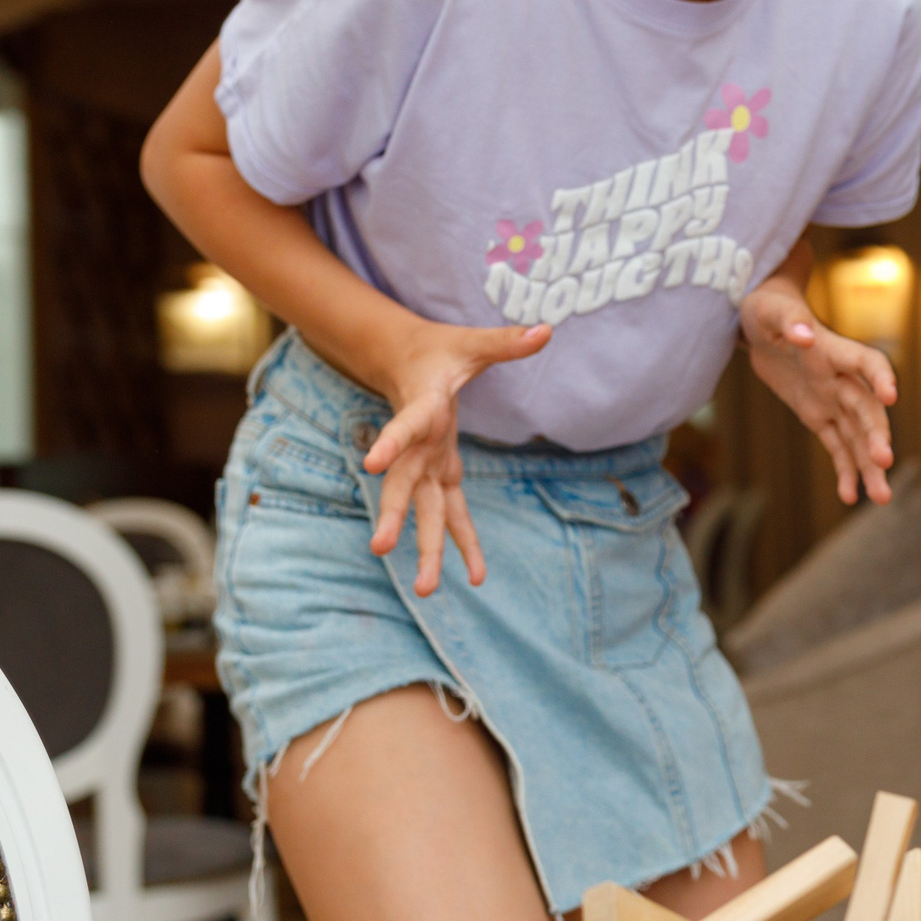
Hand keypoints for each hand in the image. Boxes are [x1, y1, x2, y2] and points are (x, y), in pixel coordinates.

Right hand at [364, 319, 551, 595]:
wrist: (407, 360)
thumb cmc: (441, 351)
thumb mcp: (473, 342)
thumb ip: (507, 341)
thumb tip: (548, 329)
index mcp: (422, 409)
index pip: (404, 426)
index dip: (390, 443)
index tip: (372, 465)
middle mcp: (417, 444)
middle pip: (403, 483)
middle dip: (395, 516)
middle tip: (381, 548)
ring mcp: (424, 464)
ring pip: (421, 511)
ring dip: (424, 548)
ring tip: (427, 591)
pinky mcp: (437, 474)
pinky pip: (448, 515)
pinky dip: (460, 543)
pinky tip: (474, 577)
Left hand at [740, 277, 896, 505]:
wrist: (764, 322)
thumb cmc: (768, 307)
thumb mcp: (769, 309)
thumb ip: (788, 320)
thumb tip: (803, 333)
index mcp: (833, 350)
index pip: (866, 363)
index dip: (880, 377)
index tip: (891, 396)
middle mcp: (840, 379)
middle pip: (866, 410)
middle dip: (876, 436)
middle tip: (885, 463)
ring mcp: (832, 399)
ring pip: (857, 436)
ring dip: (869, 465)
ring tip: (882, 499)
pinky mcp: (818, 415)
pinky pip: (836, 446)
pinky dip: (844, 470)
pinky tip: (850, 496)